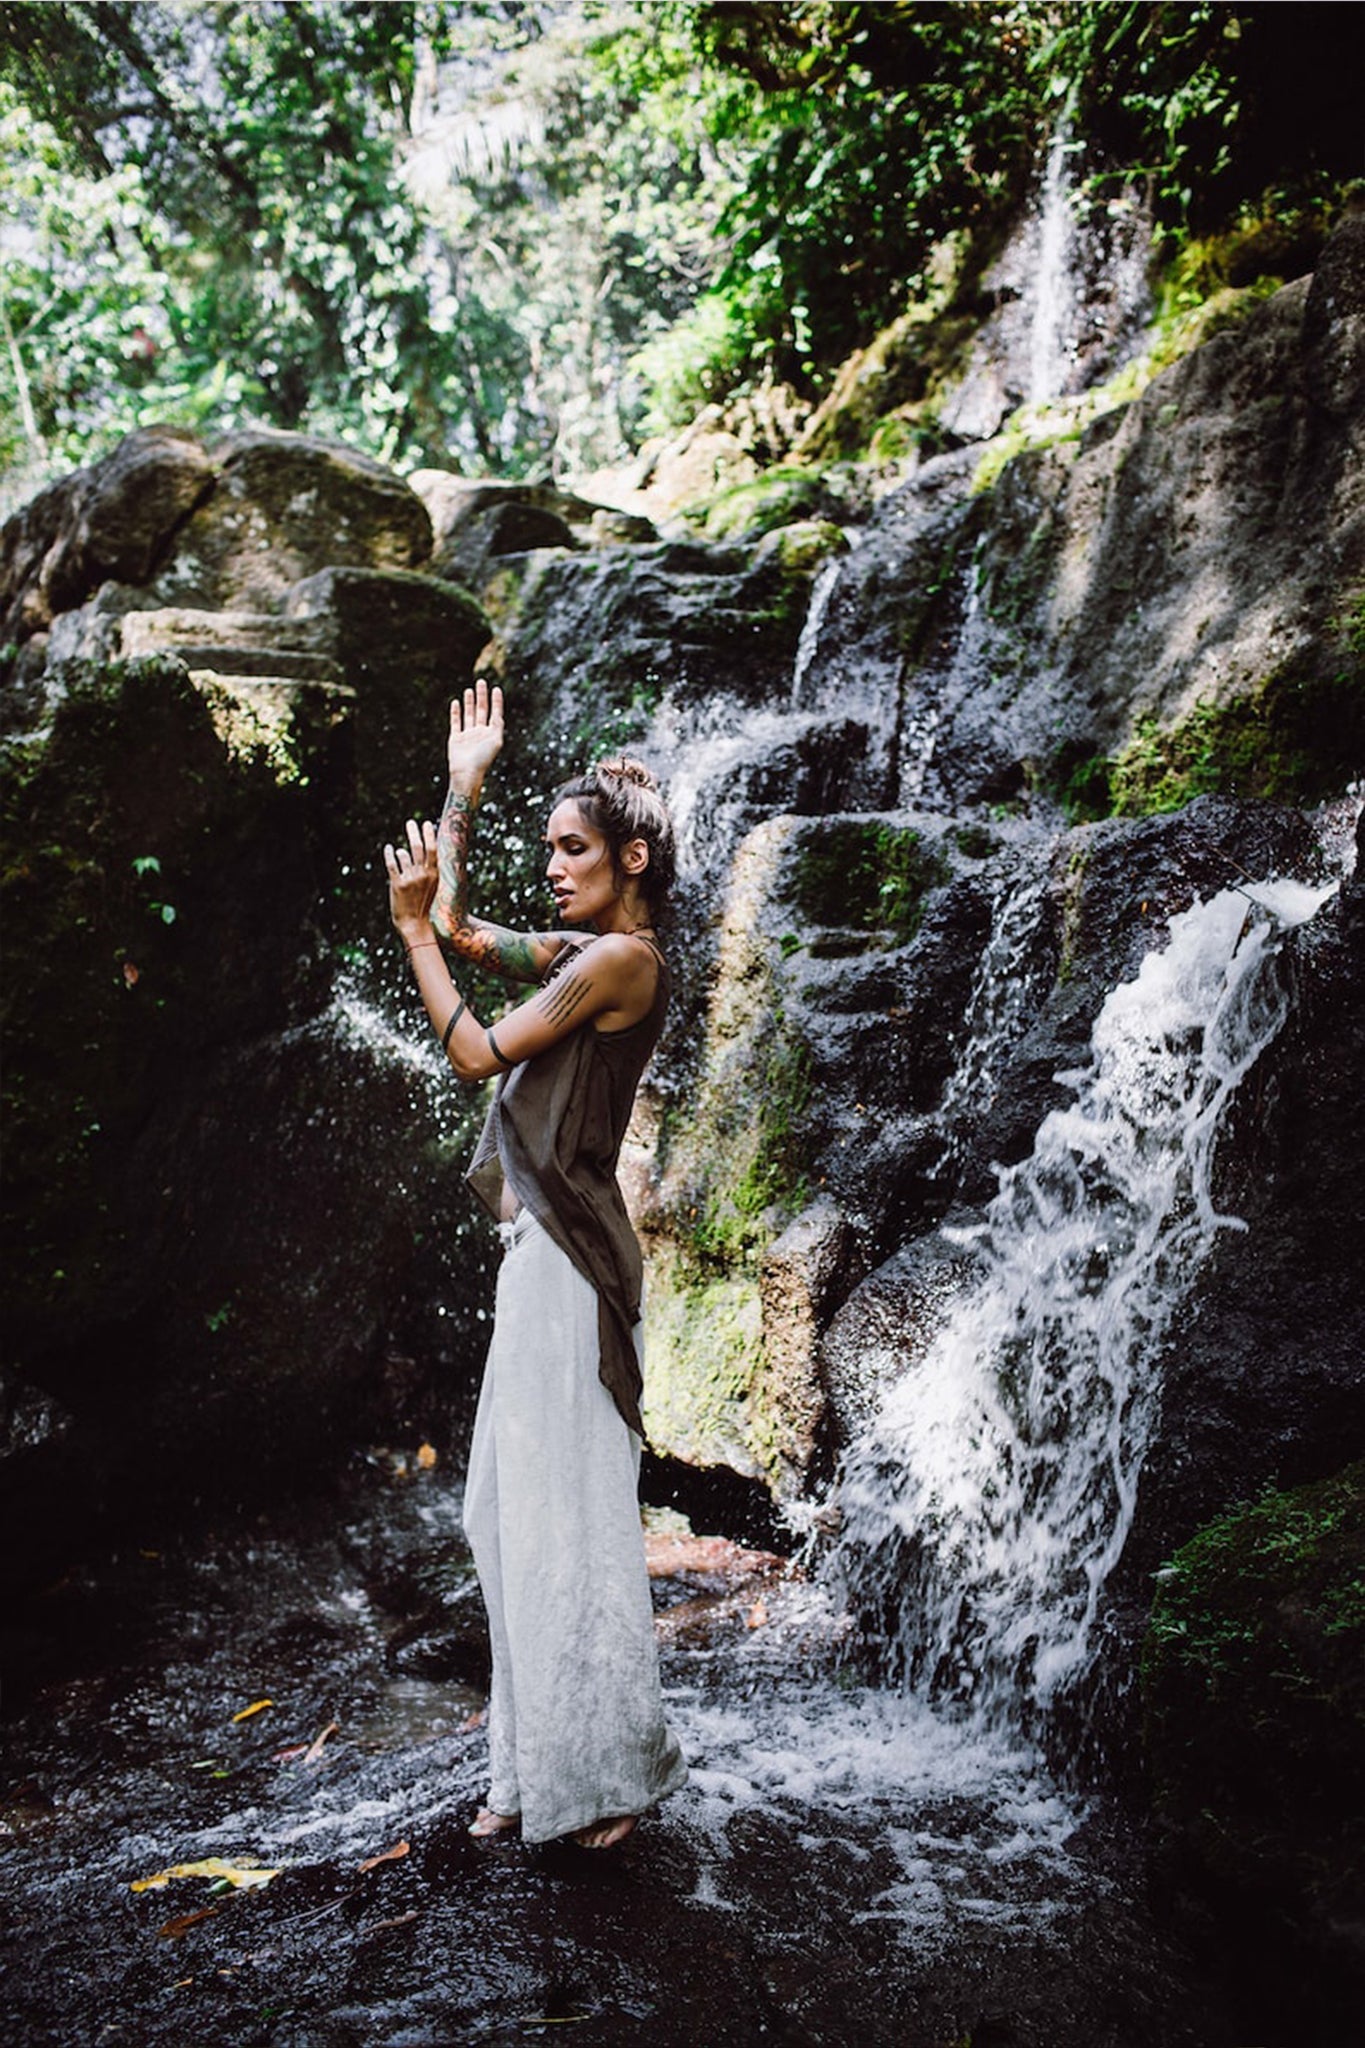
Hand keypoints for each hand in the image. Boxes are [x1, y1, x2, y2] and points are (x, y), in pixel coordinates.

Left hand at [384, 817, 438, 935]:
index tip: (426, 823)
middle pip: (418, 847)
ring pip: (404, 855)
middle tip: (410, 822)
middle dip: (414, 832)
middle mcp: (423, 875)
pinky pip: (392, 864)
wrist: (414, 924)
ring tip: (399, 852)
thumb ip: (425, 869)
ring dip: (401, 852)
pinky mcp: (397, 884)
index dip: (429, 834)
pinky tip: (388, 848)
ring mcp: (410, 879)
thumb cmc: (421, 904)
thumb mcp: (430, 886)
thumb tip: (410, 850)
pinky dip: (389, 854)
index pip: (432, 849)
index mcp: (434, 874)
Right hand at [448, 679, 503, 787]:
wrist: (467, 773)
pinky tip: (456, 702)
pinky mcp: (456, 738)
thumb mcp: (496, 740)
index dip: (496, 701)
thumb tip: (499, 713)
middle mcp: (480, 733)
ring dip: (470, 702)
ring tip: (470, 690)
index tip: (496, 688)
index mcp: (492, 734)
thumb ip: (498, 725)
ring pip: (469, 714)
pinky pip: (455, 722)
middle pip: (482, 710)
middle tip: (481, 682)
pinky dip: (456, 712)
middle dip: (482, 696)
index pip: (495, 713)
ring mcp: (468, 735)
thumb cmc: (483, 759)